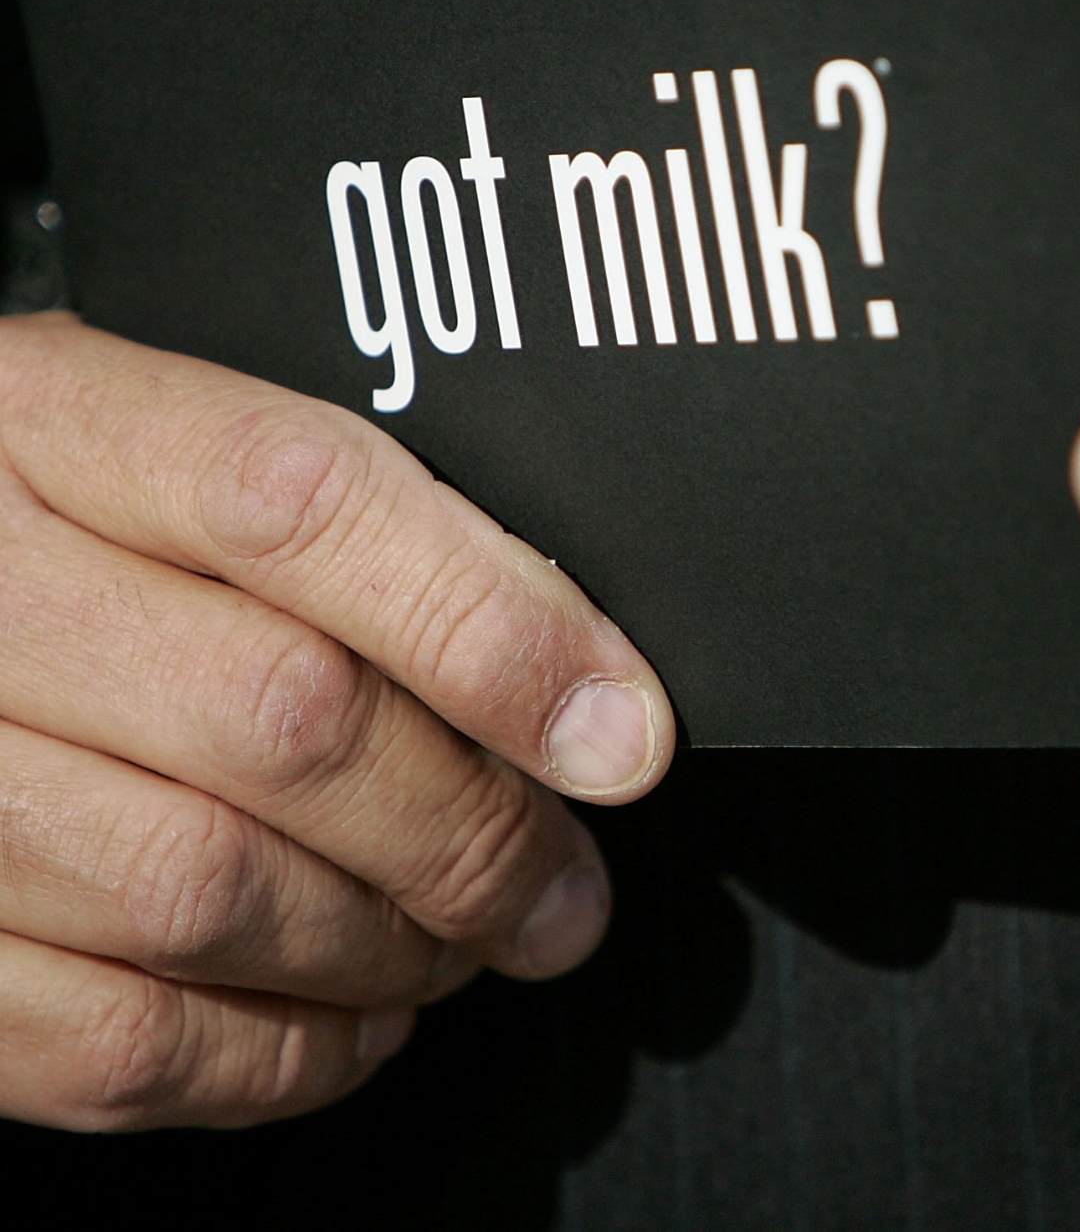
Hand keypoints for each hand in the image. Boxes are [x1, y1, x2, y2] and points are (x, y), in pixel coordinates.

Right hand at [0, 313, 675, 1129]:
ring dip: (390, 949)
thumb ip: (342, 524)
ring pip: (206, 893)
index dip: (495, 633)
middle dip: (476, 830)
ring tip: (463, 944)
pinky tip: (346, 1020)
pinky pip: (116, 1039)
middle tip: (561, 882)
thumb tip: (579, 676)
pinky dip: (275, 1058)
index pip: (303, 505)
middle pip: (285, 720)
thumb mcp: (155, 452)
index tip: (619, 732)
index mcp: (49, 423)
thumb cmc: (36, 528)